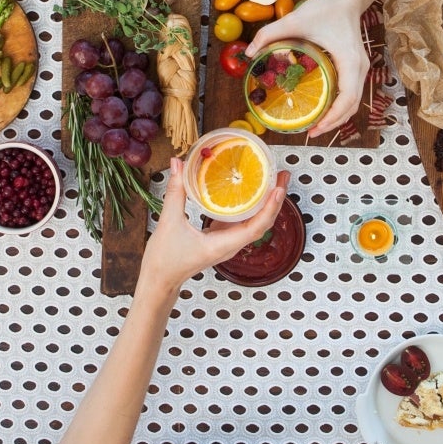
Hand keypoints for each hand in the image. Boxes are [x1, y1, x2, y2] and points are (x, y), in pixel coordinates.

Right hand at [137, 158, 290, 289]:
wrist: (159, 280)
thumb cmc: (164, 260)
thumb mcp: (169, 222)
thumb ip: (176, 191)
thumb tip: (177, 163)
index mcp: (223, 245)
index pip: (256, 227)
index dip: (270, 208)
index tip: (279, 189)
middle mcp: (230, 245)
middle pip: (261, 222)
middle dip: (275, 199)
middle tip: (283, 175)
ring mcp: (227, 242)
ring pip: (254, 221)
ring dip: (266, 201)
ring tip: (274, 178)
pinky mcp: (221, 238)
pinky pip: (241, 221)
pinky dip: (249, 205)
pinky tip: (250, 190)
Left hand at [245, 0, 368, 136]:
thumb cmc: (324, 8)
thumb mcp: (294, 20)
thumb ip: (269, 34)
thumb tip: (248, 52)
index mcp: (349, 61)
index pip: (347, 98)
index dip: (332, 117)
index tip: (315, 128)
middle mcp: (359, 68)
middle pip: (352, 106)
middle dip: (333, 122)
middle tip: (311, 133)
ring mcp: (360, 68)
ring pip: (353, 102)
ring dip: (338, 117)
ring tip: (317, 126)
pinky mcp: (356, 67)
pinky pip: (351, 93)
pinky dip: (340, 105)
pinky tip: (324, 109)